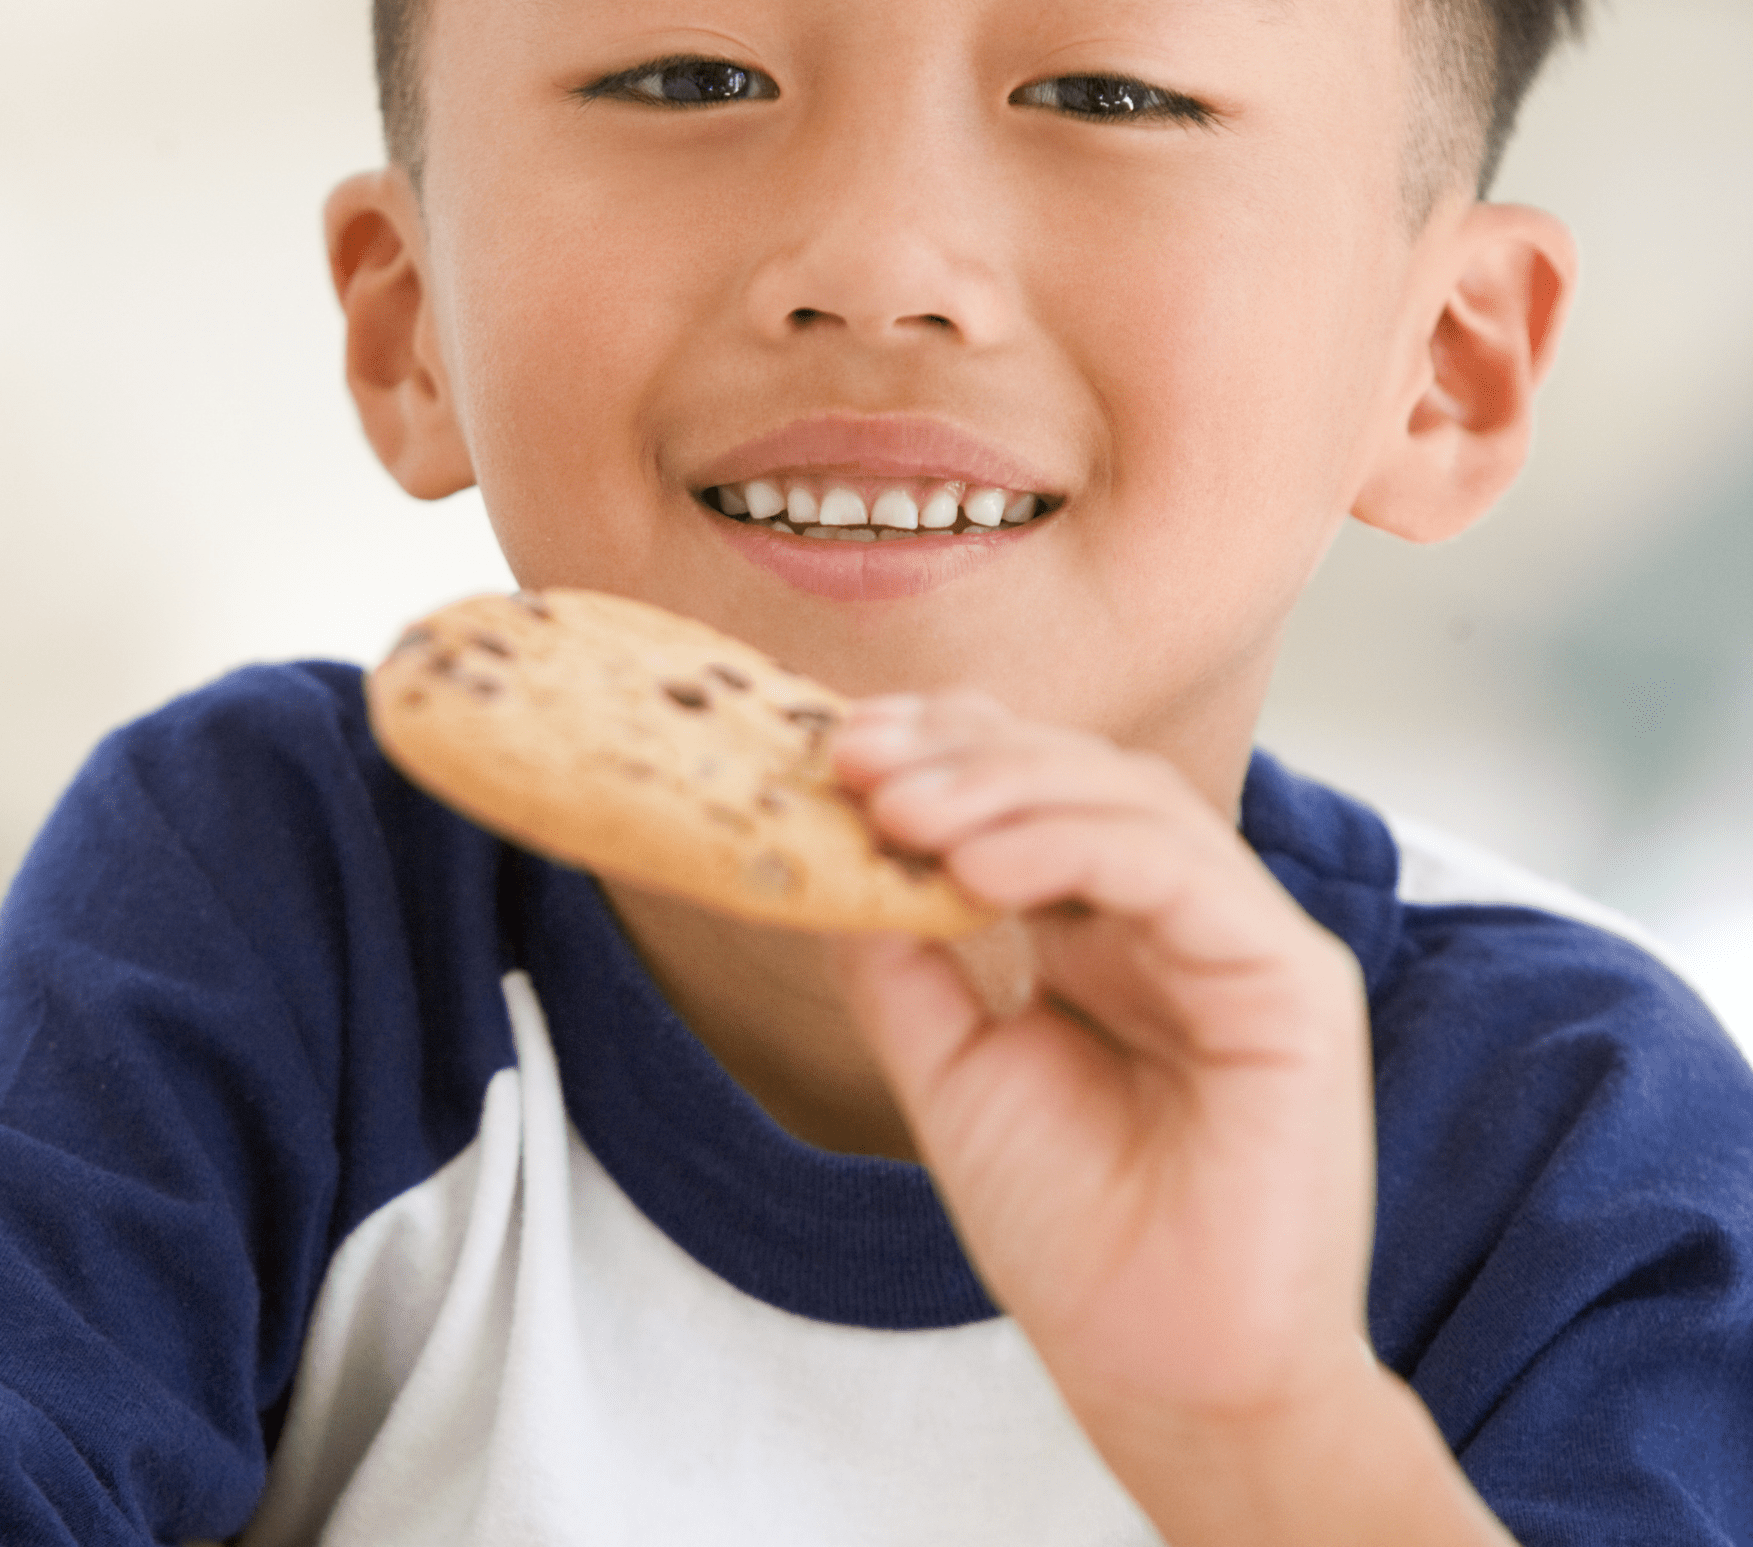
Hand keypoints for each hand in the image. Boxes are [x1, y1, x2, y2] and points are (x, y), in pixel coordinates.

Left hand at [829, 694, 1510, 1545]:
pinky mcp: (1293, 982)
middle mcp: (1179, 918)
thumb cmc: (1073, 1237)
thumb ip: (904, 958)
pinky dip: (1072, 846)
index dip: (942, 751)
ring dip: (1003, 786)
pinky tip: (977, 860)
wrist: (1169, 1382)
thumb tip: (834, 850)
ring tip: (900, 807)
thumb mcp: (952, 1067)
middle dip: (959, 752)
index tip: (839, 746)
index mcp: (1108, 930)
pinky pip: (1179, 873)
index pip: (1033, 792)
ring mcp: (1243, 941)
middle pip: (1078, 775)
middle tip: (855, 755)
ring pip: (1131, 801)